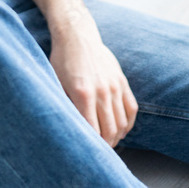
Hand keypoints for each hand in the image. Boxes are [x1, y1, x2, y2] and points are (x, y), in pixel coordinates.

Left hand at [48, 9, 137, 147]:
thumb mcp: (56, 83)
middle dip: (105, 146)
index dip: (92, 146)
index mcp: (82, 93)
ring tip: (108, 142)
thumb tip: (70, 129)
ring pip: (122, 123)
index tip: (88, 153)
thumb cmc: (62, 61)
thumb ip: (65, 107)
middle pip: (110, 130)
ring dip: (116, 137)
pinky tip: (121, 130)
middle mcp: (102, 91)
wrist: (77, 36)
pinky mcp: (122, 81)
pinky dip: (128, 124)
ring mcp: (114, 86)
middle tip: (99, 152)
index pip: (92, 131)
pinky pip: (131, 109)